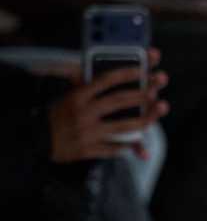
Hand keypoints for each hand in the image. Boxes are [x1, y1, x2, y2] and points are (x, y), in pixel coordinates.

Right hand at [49, 54, 167, 162]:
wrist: (36, 140)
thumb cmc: (54, 116)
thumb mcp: (66, 97)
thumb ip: (81, 84)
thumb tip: (86, 70)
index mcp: (78, 96)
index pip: (105, 80)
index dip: (125, 73)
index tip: (142, 70)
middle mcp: (84, 113)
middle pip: (119, 101)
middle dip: (141, 95)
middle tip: (156, 92)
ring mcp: (87, 132)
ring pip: (122, 126)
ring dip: (143, 121)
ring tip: (156, 116)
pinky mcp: (88, 150)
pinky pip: (113, 147)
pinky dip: (126, 144)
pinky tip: (137, 140)